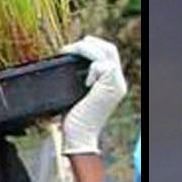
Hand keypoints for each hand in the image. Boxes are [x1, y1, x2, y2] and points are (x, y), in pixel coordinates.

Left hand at [57, 36, 126, 157]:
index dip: (90, 47)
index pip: (107, 54)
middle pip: (109, 48)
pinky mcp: (111, 87)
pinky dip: (90, 68)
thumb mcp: (74, 95)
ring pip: (106, 52)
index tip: (70, 50)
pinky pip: (101, 65)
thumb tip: (63, 62)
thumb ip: (77, 79)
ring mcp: (116, 84)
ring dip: (84, 49)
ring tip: (68, 53)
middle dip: (88, 43)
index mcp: (111, 83)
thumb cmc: (74, 121)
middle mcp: (118, 82)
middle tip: (67, 48)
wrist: (79, 138)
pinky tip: (84, 82)